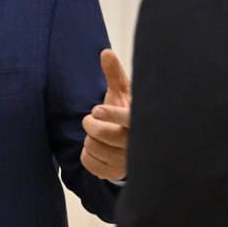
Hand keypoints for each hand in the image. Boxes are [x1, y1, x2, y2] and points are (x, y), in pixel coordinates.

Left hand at [81, 48, 130, 180]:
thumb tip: (105, 52)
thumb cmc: (127, 114)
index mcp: (139, 123)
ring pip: (93, 148)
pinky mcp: (114, 174)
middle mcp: (135, 146)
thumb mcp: (124, 94)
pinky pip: (88, 162)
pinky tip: (99, 148)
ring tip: (101, 134)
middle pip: (102, 134)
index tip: (96, 110)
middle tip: (93, 118)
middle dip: (91, 124)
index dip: (112, 115)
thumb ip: (114, 75)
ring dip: (90, 139)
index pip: (128, 120)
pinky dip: (87, 154)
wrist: (138, 149)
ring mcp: (125, 162)